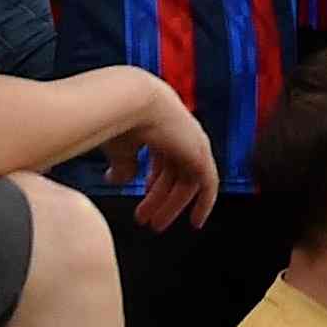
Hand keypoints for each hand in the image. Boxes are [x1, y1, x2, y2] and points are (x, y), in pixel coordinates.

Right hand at [128, 95, 223, 229]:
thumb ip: (123, 164)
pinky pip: (208, 184)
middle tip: (148, 220)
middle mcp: (179, 132)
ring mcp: (192, 141)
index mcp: (160, 125)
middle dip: (159, 198)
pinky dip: (204, 203)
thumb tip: (119, 180)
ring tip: (156, 225)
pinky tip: (195, 221)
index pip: (162, 158)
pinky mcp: (201, 154)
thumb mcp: (120, 147)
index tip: (145, 196)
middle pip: (174, 172)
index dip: (154, 180)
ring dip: (171, 205)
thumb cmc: (118, 117)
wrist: (131, 101)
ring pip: (187, 181)